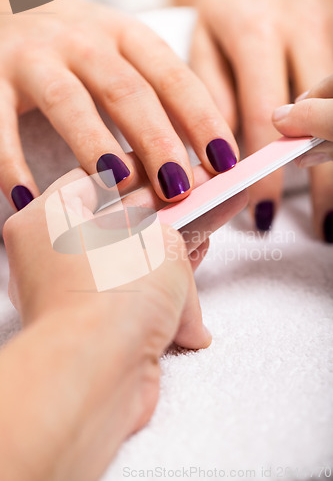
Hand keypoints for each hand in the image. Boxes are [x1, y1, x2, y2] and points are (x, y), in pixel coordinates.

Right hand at [0, 0, 237, 211]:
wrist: (10, 9)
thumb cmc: (79, 50)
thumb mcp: (125, 56)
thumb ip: (158, 97)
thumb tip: (203, 157)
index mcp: (126, 37)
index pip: (173, 78)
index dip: (202, 119)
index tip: (225, 163)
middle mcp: (83, 41)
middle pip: (127, 91)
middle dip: (156, 141)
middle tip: (178, 188)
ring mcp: (35, 57)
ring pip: (67, 101)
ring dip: (94, 146)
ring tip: (117, 188)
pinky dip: (12, 163)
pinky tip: (29, 199)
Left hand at [1, 168, 246, 479]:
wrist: (101, 373)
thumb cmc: (111, 295)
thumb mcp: (159, 240)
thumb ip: (176, 228)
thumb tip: (185, 233)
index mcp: (46, 221)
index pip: (96, 180)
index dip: (142, 171)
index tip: (170, 166)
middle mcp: (53, 259)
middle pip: (120, 224)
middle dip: (168, 210)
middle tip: (201, 193)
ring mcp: (76, 295)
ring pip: (133, 261)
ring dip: (174, 247)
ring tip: (209, 221)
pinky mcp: (99, 328)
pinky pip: (139, 293)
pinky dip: (168, 283)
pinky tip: (198, 263)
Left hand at [169, 0, 332, 235]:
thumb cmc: (225, 12)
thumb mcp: (204, 43)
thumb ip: (210, 95)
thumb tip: (221, 154)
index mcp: (255, 33)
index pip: (262, 116)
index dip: (265, 171)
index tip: (264, 212)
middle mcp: (300, 30)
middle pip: (323, 116)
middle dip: (325, 178)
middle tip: (324, 224)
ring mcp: (328, 32)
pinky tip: (332, 160)